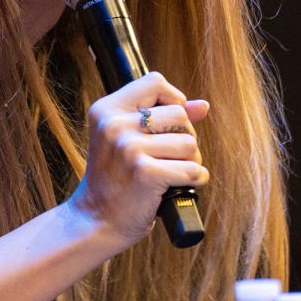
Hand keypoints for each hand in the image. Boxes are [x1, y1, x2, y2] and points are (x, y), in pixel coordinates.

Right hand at [69, 71, 209, 249]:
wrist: (96, 219)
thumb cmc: (116, 179)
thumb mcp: (127, 140)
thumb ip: (163, 118)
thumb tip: (203, 106)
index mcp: (106, 109)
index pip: (155, 81)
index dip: (172, 100)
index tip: (167, 124)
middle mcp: (114, 124)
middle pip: (179, 114)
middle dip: (183, 137)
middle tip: (166, 157)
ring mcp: (128, 148)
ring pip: (190, 143)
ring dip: (190, 162)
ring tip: (170, 173)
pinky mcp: (145, 173)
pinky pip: (193, 170)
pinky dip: (194, 181)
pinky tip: (177, 186)